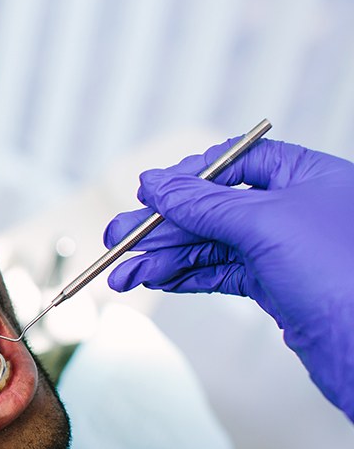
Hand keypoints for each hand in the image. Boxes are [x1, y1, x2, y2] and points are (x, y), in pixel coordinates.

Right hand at [104, 138, 353, 419]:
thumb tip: (156, 185)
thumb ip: (204, 203)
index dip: (190, 176)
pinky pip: (218, 273)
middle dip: (161, 227)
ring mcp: (285, 250)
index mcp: (307, 176)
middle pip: (212, 207)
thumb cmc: (344, 274)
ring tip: (122, 276)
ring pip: (209, 245)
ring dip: (162, 259)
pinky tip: (153, 280)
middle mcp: (297, 209)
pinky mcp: (276, 287)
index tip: (150, 194)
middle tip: (117, 241)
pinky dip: (183, 277)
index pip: (236, 162)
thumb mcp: (264, 223)